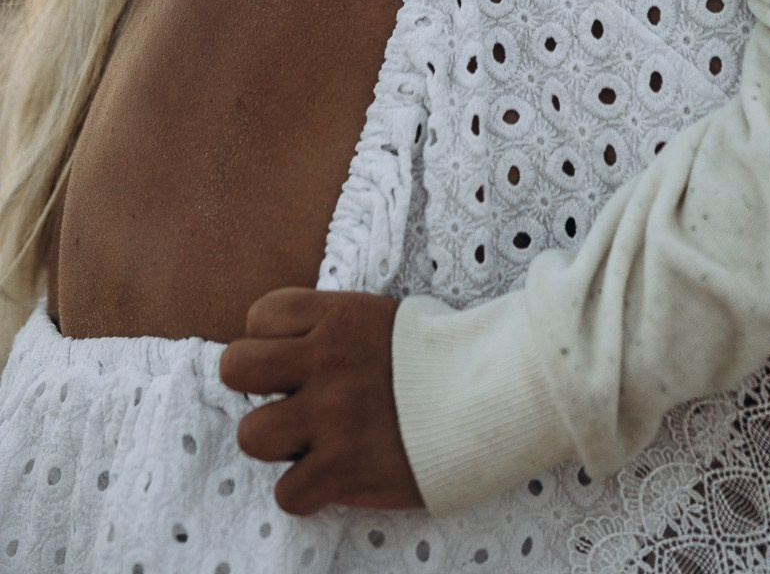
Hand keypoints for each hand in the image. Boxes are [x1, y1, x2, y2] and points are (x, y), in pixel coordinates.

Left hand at [219, 286, 423, 514]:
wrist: (493, 396)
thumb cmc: (443, 357)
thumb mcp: (387, 319)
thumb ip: (337, 328)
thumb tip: (295, 348)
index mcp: (338, 317)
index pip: (260, 315)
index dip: (271, 339)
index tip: (296, 356)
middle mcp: (325, 362)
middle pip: (236, 368)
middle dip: (256, 386)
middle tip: (289, 398)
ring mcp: (331, 417)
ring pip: (251, 435)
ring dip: (279, 442)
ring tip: (310, 442)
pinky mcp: (342, 469)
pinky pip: (287, 494)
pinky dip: (307, 492)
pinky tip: (331, 479)